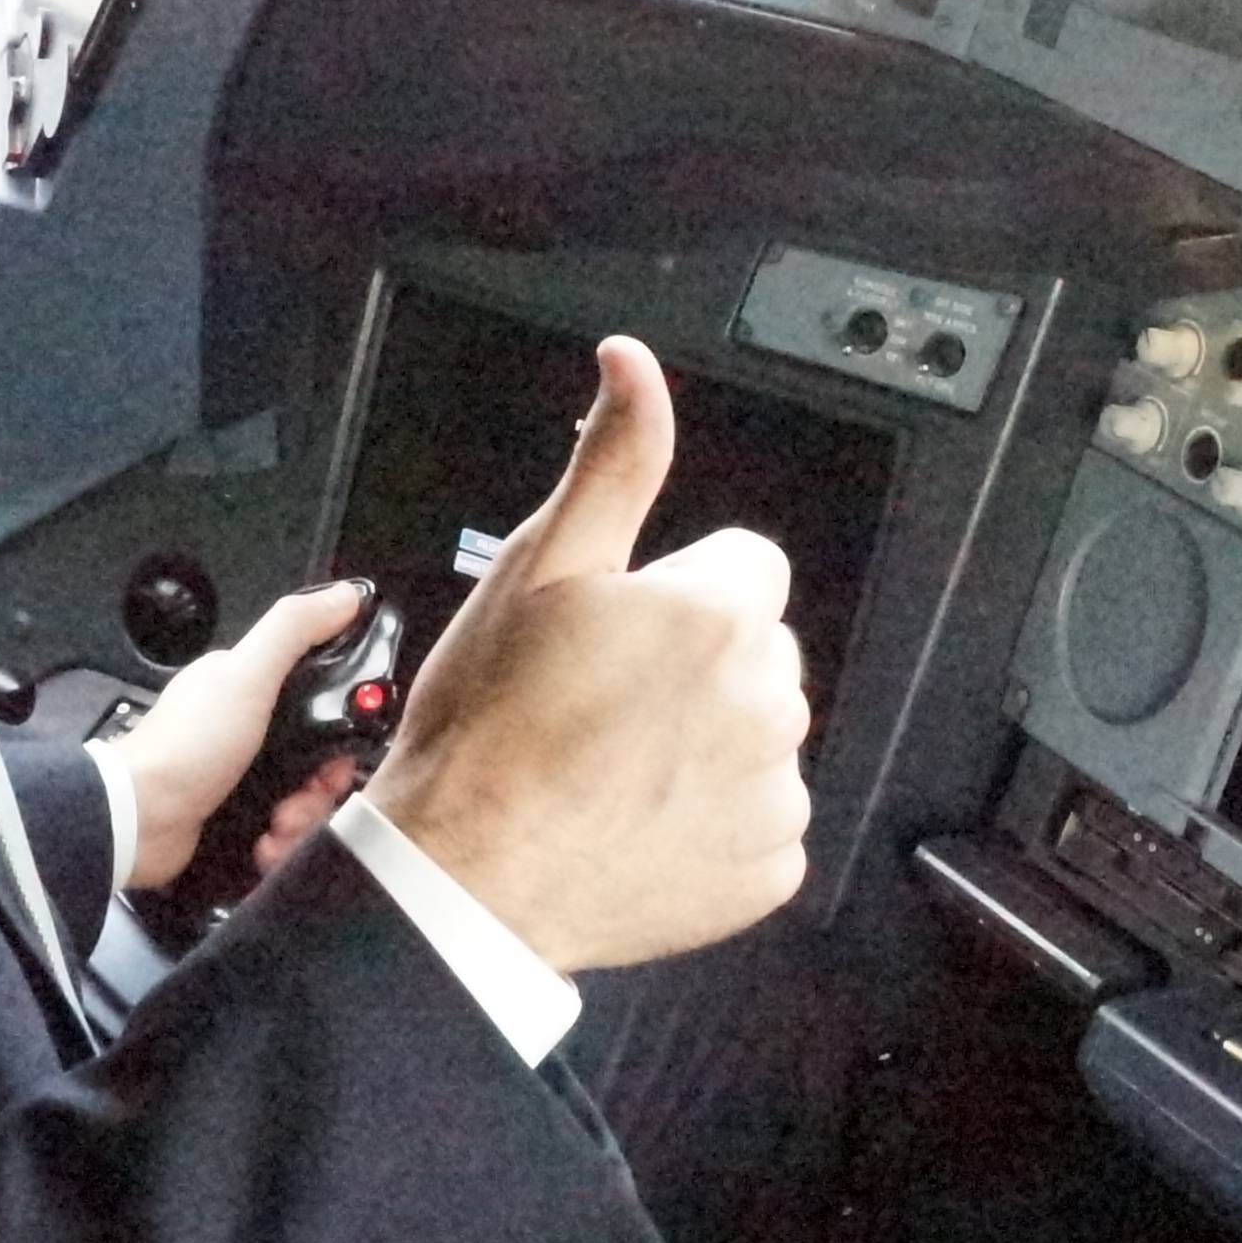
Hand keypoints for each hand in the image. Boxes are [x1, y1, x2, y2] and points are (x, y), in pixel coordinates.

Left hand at [104, 577, 373, 892]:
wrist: (139, 821)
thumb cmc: (190, 745)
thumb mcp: (247, 674)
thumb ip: (295, 630)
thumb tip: (346, 595)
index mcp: (241, 686)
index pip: (312, 695)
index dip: (337, 723)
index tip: (343, 747)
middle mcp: (239, 727)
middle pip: (311, 753)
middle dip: (319, 783)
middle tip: (308, 796)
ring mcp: (233, 774)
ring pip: (299, 795)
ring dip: (301, 818)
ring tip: (280, 828)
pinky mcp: (229, 817)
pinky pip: (275, 830)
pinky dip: (278, 842)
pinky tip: (265, 845)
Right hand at [366, 337, 809, 971]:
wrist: (466, 877)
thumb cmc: (489, 726)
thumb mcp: (540, 568)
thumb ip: (613, 462)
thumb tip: (634, 365)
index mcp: (720, 614)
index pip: (745, 568)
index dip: (674, 593)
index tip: (615, 634)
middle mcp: (769, 700)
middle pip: (754, 652)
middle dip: (694, 666)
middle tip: (600, 703)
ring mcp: (775, 791)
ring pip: (757, 734)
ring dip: (704, 742)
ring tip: (610, 765)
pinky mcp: (770, 865)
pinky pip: (759, 820)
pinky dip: (713, 821)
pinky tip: (637, 821)